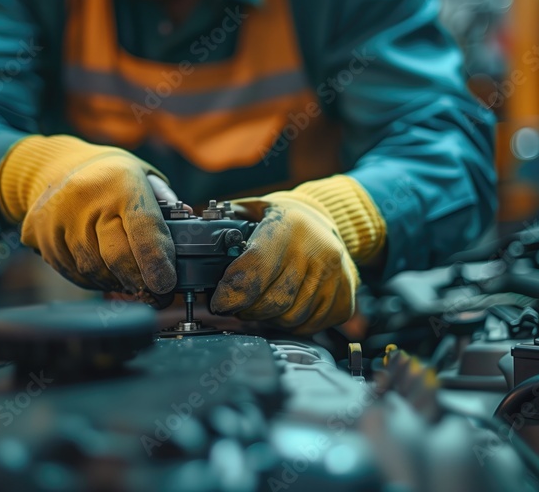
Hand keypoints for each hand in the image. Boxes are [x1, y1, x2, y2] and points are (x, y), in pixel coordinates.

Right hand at [0, 135, 176, 304]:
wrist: (54, 166)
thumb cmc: (108, 175)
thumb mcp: (142, 176)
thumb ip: (164, 203)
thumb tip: (186, 228)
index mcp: (121, 183)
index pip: (143, 227)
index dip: (157, 261)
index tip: (166, 284)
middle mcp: (88, 200)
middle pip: (117, 257)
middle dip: (141, 282)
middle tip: (156, 292)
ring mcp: (60, 219)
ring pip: (95, 271)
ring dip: (117, 283)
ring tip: (129, 278)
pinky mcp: (41, 237)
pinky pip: (74, 273)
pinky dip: (94, 281)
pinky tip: (104, 271)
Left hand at [210, 192, 359, 333]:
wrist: (330, 219)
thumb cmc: (285, 220)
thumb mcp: (256, 211)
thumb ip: (227, 227)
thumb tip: (194, 242)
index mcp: (289, 228)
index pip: (254, 272)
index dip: (230, 294)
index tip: (219, 302)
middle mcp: (316, 253)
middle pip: (271, 303)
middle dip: (246, 310)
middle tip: (237, 306)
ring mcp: (335, 278)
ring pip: (290, 319)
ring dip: (269, 319)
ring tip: (262, 306)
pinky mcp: (344, 298)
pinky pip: (310, 326)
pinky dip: (292, 324)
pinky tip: (286, 308)